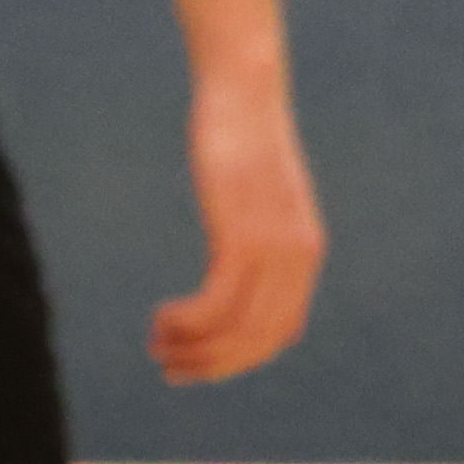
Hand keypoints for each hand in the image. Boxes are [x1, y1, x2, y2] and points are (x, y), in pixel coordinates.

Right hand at [154, 71, 325, 383]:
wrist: (244, 95)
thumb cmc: (243, 143)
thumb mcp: (260, 200)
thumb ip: (259, 242)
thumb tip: (239, 280)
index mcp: (305, 256)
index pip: (278, 336)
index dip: (236, 362)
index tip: (197, 367)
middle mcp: (297, 259)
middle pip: (256, 342)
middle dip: (211, 365)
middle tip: (168, 368)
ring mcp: (273, 249)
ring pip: (235, 330)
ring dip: (192, 348)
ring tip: (157, 345)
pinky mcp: (242, 235)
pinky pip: (216, 303)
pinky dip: (187, 321)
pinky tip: (162, 318)